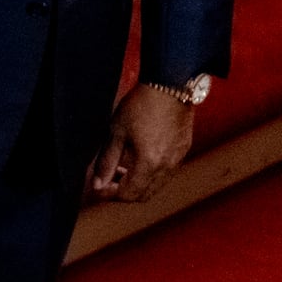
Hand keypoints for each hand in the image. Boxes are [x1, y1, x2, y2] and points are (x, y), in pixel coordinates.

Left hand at [89, 83, 196, 203]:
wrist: (170, 86)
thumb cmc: (141, 106)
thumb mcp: (115, 133)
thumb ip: (106, 162)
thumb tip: (98, 184)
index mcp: (150, 163)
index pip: (129, 194)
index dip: (110, 194)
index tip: (98, 185)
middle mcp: (167, 165)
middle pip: (144, 195)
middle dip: (123, 192)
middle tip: (108, 180)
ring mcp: (178, 158)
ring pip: (157, 185)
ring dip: (138, 184)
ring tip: (121, 168)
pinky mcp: (183, 149)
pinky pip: (167, 173)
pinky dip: (151, 174)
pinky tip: (139, 158)